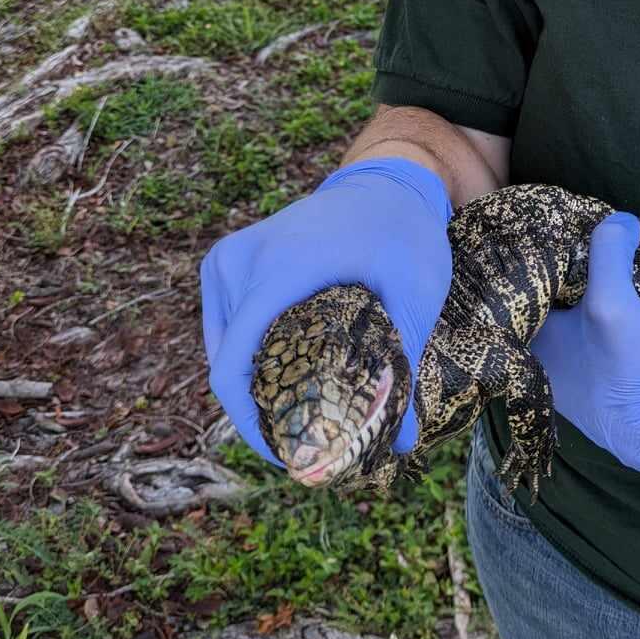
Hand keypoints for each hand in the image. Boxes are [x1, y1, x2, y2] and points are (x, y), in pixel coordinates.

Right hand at [201, 158, 452, 464]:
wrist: (386, 182)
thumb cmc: (402, 234)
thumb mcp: (415, 294)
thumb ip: (404, 365)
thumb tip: (401, 443)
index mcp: (280, 266)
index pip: (234, 362)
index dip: (252, 422)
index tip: (289, 456)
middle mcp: (240, 260)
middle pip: (230, 361)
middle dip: (262, 412)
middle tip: (309, 445)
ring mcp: (228, 259)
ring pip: (224, 348)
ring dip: (255, 385)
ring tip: (304, 416)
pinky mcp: (228, 262)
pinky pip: (226, 328)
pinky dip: (251, 358)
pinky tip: (290, 380)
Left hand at [529, 212, 639, 491]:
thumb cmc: (625, 372)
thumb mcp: (615, 304)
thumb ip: (608, 255)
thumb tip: (618, 219)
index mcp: (524, 344)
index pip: (510, 291)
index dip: (521, 259)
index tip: (533, 229)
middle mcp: (535, 361)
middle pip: (535, 304)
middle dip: (547, 274)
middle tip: (563, 238)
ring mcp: (563, 373)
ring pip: (558, 320)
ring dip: (569, 295)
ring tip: (582, 259)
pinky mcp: (591, 380)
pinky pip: (579, 336)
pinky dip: (586, 316)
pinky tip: (601, 298)